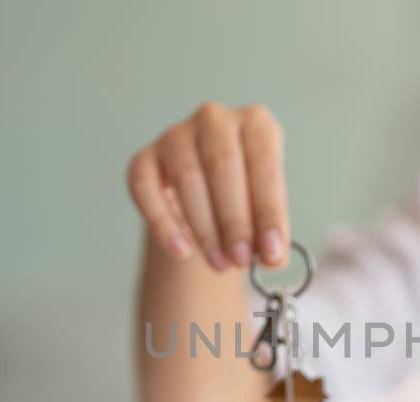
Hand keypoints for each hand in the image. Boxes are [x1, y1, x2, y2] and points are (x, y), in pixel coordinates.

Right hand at [126, 102, 289, 270]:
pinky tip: (181, 251)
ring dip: (205, 228)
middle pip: (223, 166)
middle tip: (242, 260)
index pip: (264, 164)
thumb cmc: (244, 194)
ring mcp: (176, 135)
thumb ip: (271, 232)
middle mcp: (215, 119)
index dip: (269, 212)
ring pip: (187, 179)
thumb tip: (274, 259)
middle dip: (235, 221)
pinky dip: (163, 223)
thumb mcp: (264, 208)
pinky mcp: (144, 158)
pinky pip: (146, 188)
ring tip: (220, 263)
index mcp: (255, 123)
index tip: (272, 253)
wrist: (205, 191)